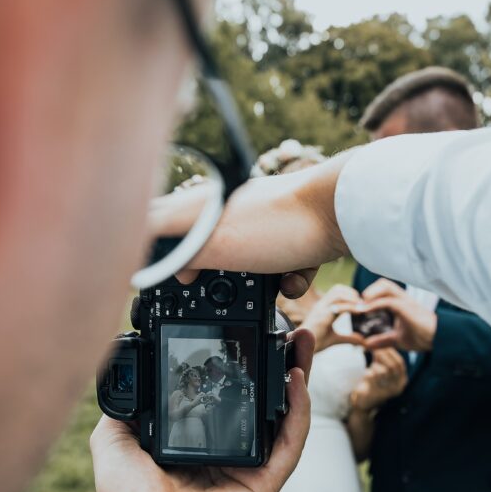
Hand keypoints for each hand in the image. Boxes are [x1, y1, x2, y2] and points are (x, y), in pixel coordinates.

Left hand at [79, 331, 313, 491]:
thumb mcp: (114, 436)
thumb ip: (126, 403)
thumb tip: (129, 368)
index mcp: (199, 438)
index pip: (231, 393)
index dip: (245, 363)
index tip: (249, 332)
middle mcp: (229, 450)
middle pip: (265, 399)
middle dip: (280, 361)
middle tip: (290, 329)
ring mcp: (250, 467)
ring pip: (285, 416)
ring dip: (298, 378)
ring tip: (302, 343)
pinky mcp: (264, 484)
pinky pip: (289, 443)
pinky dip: (298, 411)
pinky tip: (295, 380)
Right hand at [148, 150, 356, 298]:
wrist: (342, 214)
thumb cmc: (278, 223)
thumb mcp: (213, 244)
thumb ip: (177, 253)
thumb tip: (148, 264)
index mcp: (201, 205)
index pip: (159, 224)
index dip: (155, 257)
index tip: (168, 279)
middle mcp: (227, 208)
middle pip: (208, 252)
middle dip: (221, 277)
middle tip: (229, 286)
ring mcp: (262, 220)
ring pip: (247, 265)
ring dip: (260, 282)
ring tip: (273, 279)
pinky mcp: (291, 234)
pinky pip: (282, 266)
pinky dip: (289, 277)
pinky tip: (296, 276)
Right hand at [302, 285, 365, 351]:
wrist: (302, 347)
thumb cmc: (315, 341)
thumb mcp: (335, 339)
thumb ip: (348, 338)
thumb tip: (362, 341)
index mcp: (323, 308)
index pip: (336, 292)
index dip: (350, 294)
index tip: (361, 303)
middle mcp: (321, 305)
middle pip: (337, 289)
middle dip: (352, 293)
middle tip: (362, 304)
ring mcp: (321, 310)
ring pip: (338, 293)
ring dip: (352, 298)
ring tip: (361, 307)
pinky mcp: (322, 317)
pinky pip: (338, 307)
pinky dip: (351, 307)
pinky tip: (359, 312)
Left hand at [350, 347, 407, 411]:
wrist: (364, 401)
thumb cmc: (372, 382)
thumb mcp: (379, 366)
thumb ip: (380, 355)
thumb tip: (376, 340)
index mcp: (402, 379)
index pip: (400, 363)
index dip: (390, 352)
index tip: (380, 345)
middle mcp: (399, 387)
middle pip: (393, 366)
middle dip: (382, 355)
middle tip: (373, 350)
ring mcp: (389, 392)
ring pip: (383, 371)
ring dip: (374, 366)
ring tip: (371, 367)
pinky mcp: (378, 395)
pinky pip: (372, 378)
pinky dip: (368, 373)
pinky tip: (366, 376)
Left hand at [360, 279, 437, 352]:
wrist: (439, 340)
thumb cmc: (423, 337)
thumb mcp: (397, 340)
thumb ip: (382, 340)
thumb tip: (367, 344)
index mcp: (400, 303)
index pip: (383, 290)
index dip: (369, 295)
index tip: (357, 307)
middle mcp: (403, 299)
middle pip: (384, 283)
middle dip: (369, 291)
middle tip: (358, 306)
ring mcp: (405, 301)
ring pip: (385, 287)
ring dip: (371, 294)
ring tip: (361, 307)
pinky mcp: (407, 308)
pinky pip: (388, 301)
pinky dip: (374, 305)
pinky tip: (365, 312)